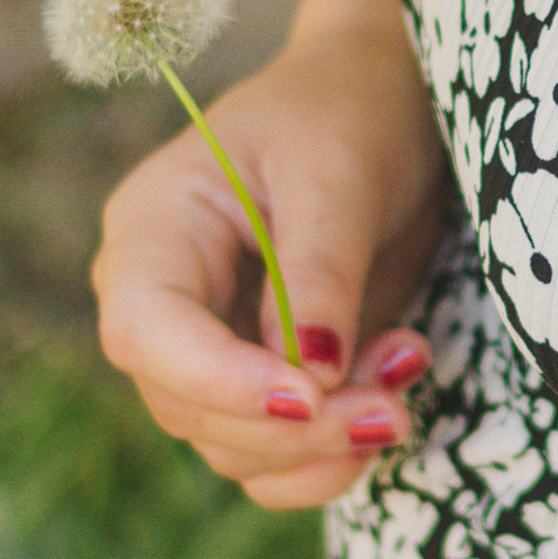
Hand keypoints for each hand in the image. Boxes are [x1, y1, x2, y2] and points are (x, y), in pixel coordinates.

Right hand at [91, 0, 449, 507]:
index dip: (220, 382)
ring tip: (408, 363)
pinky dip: (336, 453)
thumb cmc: (349, 111)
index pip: (148, 333)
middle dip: (297, 426)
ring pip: (237, 448)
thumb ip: (319, 272)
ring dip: (327, 443)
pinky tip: (396, 395)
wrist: (386, 102)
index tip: (313, 395)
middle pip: (191, 409)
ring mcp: (213, 347)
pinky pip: (280, 456)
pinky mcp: (268, 378)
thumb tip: (314, 373)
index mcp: (154, 231)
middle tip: (395, 403)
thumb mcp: (338, 174)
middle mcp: (165, 301)